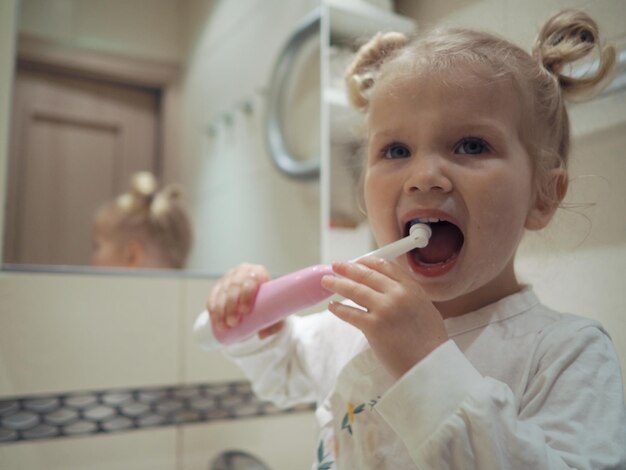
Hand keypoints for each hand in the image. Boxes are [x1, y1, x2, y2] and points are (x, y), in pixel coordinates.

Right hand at [206, 263, 283, 339]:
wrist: (256, 293)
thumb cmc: (267, 300)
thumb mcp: (275, 309)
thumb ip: (275, 323)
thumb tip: (263, 335)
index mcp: (259, 273)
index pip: (251, 280)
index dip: (246, 295)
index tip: (245, 311)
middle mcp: (242, 272)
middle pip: (234, 287)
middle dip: (231, 306)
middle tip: (233, 323)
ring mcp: (228, 277)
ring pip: (222, 292)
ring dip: (221, 310)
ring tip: (224, 326)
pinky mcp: (218, 285)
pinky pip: (213, 295)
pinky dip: (212, 308)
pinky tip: (214, 318)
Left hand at [321, 257, 447, 378]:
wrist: (430, 365)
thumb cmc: (429, 341)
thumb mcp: (425, 308)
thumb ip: (408, 295)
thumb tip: (389, 288)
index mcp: (411, 288)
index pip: (385, 266)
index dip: (367, 262)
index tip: (357, 261)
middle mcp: (397, 294)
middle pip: (366, 275)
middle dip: (348, 269)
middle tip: (336, 266)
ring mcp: (384, 309)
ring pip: (355, 290)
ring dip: (337, 284)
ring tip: (326, 281)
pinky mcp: (373, 326)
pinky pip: (350, 313)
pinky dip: (338, 308)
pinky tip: (332, 306)